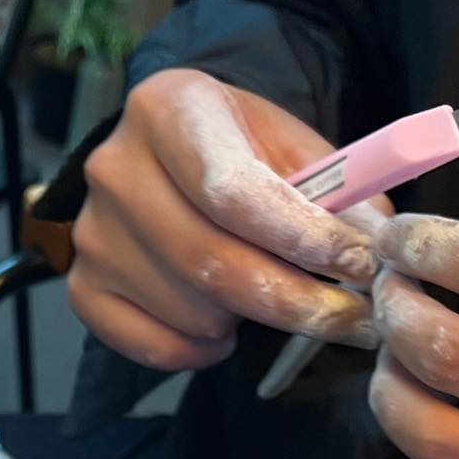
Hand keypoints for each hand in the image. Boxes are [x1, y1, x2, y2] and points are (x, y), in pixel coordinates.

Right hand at [68, 68, 386, 373]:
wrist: (167, 162)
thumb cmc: (239, 153)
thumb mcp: (291, 147)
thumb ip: (337, 191)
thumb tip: (376, 243)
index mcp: (165, 108)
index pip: (232, 190)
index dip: (300, 237)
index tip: (359, 265)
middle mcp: (114, 168)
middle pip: (210, 261)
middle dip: (294, 300)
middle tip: (352, 319)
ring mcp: (92, 234)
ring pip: (190, 310)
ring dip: (247, 321)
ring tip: (269, 298)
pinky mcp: (83, 288)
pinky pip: (154, 346)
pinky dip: (201, 350)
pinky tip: (222, 326)